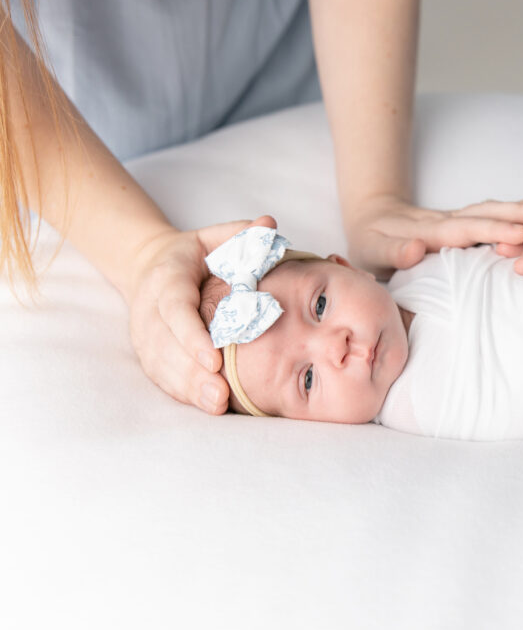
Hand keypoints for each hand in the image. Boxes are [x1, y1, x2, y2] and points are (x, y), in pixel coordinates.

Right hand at [127, 215, 276, 414]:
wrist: (150, 265)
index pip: (175, 310)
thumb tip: (269, 224)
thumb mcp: (217, 236)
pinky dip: (183, 392)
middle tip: (221, 393)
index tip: (215, 358)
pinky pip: (162, 376)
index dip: (191, 336)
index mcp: (167, 279)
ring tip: (217, 404)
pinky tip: (207, 405)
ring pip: (162, 365)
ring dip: (188, 387)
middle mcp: (149, 309)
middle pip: (166, 345)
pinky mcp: (149, 352)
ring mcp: (145, 334)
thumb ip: (242, 233)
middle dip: (192, 372)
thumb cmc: (197, 253)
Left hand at [344, 192, 522, 276]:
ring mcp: (458, 218)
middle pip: (486, 214)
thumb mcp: (372, 252)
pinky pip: (495, 212)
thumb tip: (416, 249)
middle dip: (518, 214)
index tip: (519, 235)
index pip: (463, 232)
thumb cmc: (371, 245)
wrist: (371, 220)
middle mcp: (447, 221)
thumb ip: (394, 253)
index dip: (491, 232)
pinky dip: (520, 206)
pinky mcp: (465, 220)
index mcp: (428, 231)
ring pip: (494, 209)